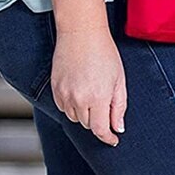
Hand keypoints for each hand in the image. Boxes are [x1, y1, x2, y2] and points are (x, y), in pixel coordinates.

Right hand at [50, 27, 126, 145]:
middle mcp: (79, 99)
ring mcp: (65, 95)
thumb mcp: (119, 79)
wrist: (81, 34)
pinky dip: (72, 105)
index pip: (100, 129)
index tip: (113, 140)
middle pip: (88, 124)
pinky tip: (79, 89)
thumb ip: (119, 106)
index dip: (108, 138)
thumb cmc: (104, 53)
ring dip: (84, 112)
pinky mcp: (54, 90)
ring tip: (91, 91)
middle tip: (104, 101)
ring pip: (75, 118)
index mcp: (99, 97)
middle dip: (97, 119)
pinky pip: (63, 108)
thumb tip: (118, 128)